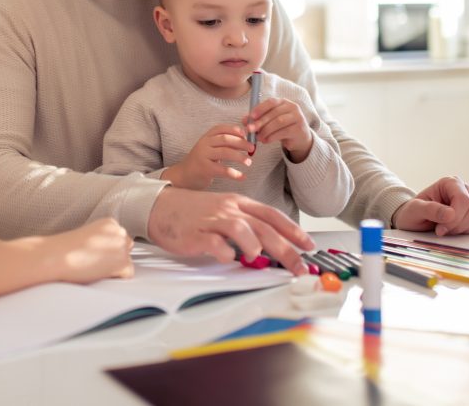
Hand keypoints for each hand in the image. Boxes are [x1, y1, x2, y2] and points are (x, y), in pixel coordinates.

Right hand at [48, 218, 134, 283]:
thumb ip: (103, 240)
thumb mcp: (88, 237)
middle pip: (126, 248)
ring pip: (127, 261)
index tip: (93, 252)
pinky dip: (116, 277)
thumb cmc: (65, 249)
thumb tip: (113, 253)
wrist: (56, 256)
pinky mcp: (122, 262)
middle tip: (93, 261)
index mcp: (110, 222)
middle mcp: (119, 231)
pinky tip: (98, 272)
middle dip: (115, 257)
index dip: (107, 249)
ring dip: (114, 267)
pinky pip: (128, 274)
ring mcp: (122, 246)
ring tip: (94, 266)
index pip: (120, 238)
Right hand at [147, 187, 314, 275]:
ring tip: (258, 257)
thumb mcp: (224, 211)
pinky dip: (223, 251)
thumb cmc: (193, 212)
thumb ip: (246, 224)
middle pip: (263, 226)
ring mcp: (212, 220)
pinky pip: (212, 242)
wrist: (159, 206)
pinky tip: (228, 258)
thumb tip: (270, 244)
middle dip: (286, 248)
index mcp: (238, 203)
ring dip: (254, 244)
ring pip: (240, 228)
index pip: (272, 215)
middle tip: (299, 266)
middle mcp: (229, 209)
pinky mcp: (196, 233)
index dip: (293, 230)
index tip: (309, 245)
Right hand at [163, 124, 252, 189]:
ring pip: (225, 153)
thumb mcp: (210, 149)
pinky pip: (222, 170)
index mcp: (206, 137)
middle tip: (252, 148)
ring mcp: (203, 156)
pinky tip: (242, 176)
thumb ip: (223, 144)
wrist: (184, 175)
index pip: (220, 128)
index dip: (234, 129)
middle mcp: (204, 144)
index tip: (245, 134)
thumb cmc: (201, 162)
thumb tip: (245, 140)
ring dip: (239, 157)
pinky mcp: (204, 169)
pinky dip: (234, 173)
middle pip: (225, 139)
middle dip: (241, 143)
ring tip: (249, 162)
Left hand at [244, 98, 313, 160]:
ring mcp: (298, 118)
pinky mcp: (299, 129)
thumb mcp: (270, 121)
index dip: (260, 108)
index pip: (271, 102)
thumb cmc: (282, 127)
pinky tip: (265, 140)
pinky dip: (272, 137)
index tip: (251, 116)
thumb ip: (258, 119)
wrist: (299, 138)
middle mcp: (292, 107)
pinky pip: (283, 132)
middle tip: (250, 129)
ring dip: (265, 130)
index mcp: (284, 102)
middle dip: (260, 122)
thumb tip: (244, 120)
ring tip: (258, 137)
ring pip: (278, 122)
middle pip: (274, 113)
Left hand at [391, 176, 468, 235]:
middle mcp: (466, 189)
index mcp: (450, 183)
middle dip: (460, 225)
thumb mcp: (414, 210)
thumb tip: (450, 214)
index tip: (440, 229)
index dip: (455, 217)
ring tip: (448, 230)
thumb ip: (429, 209)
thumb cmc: (413, 213)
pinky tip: (457, 231)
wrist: (416, 220)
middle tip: (442, 230)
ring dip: (466, 229)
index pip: (464, 199)